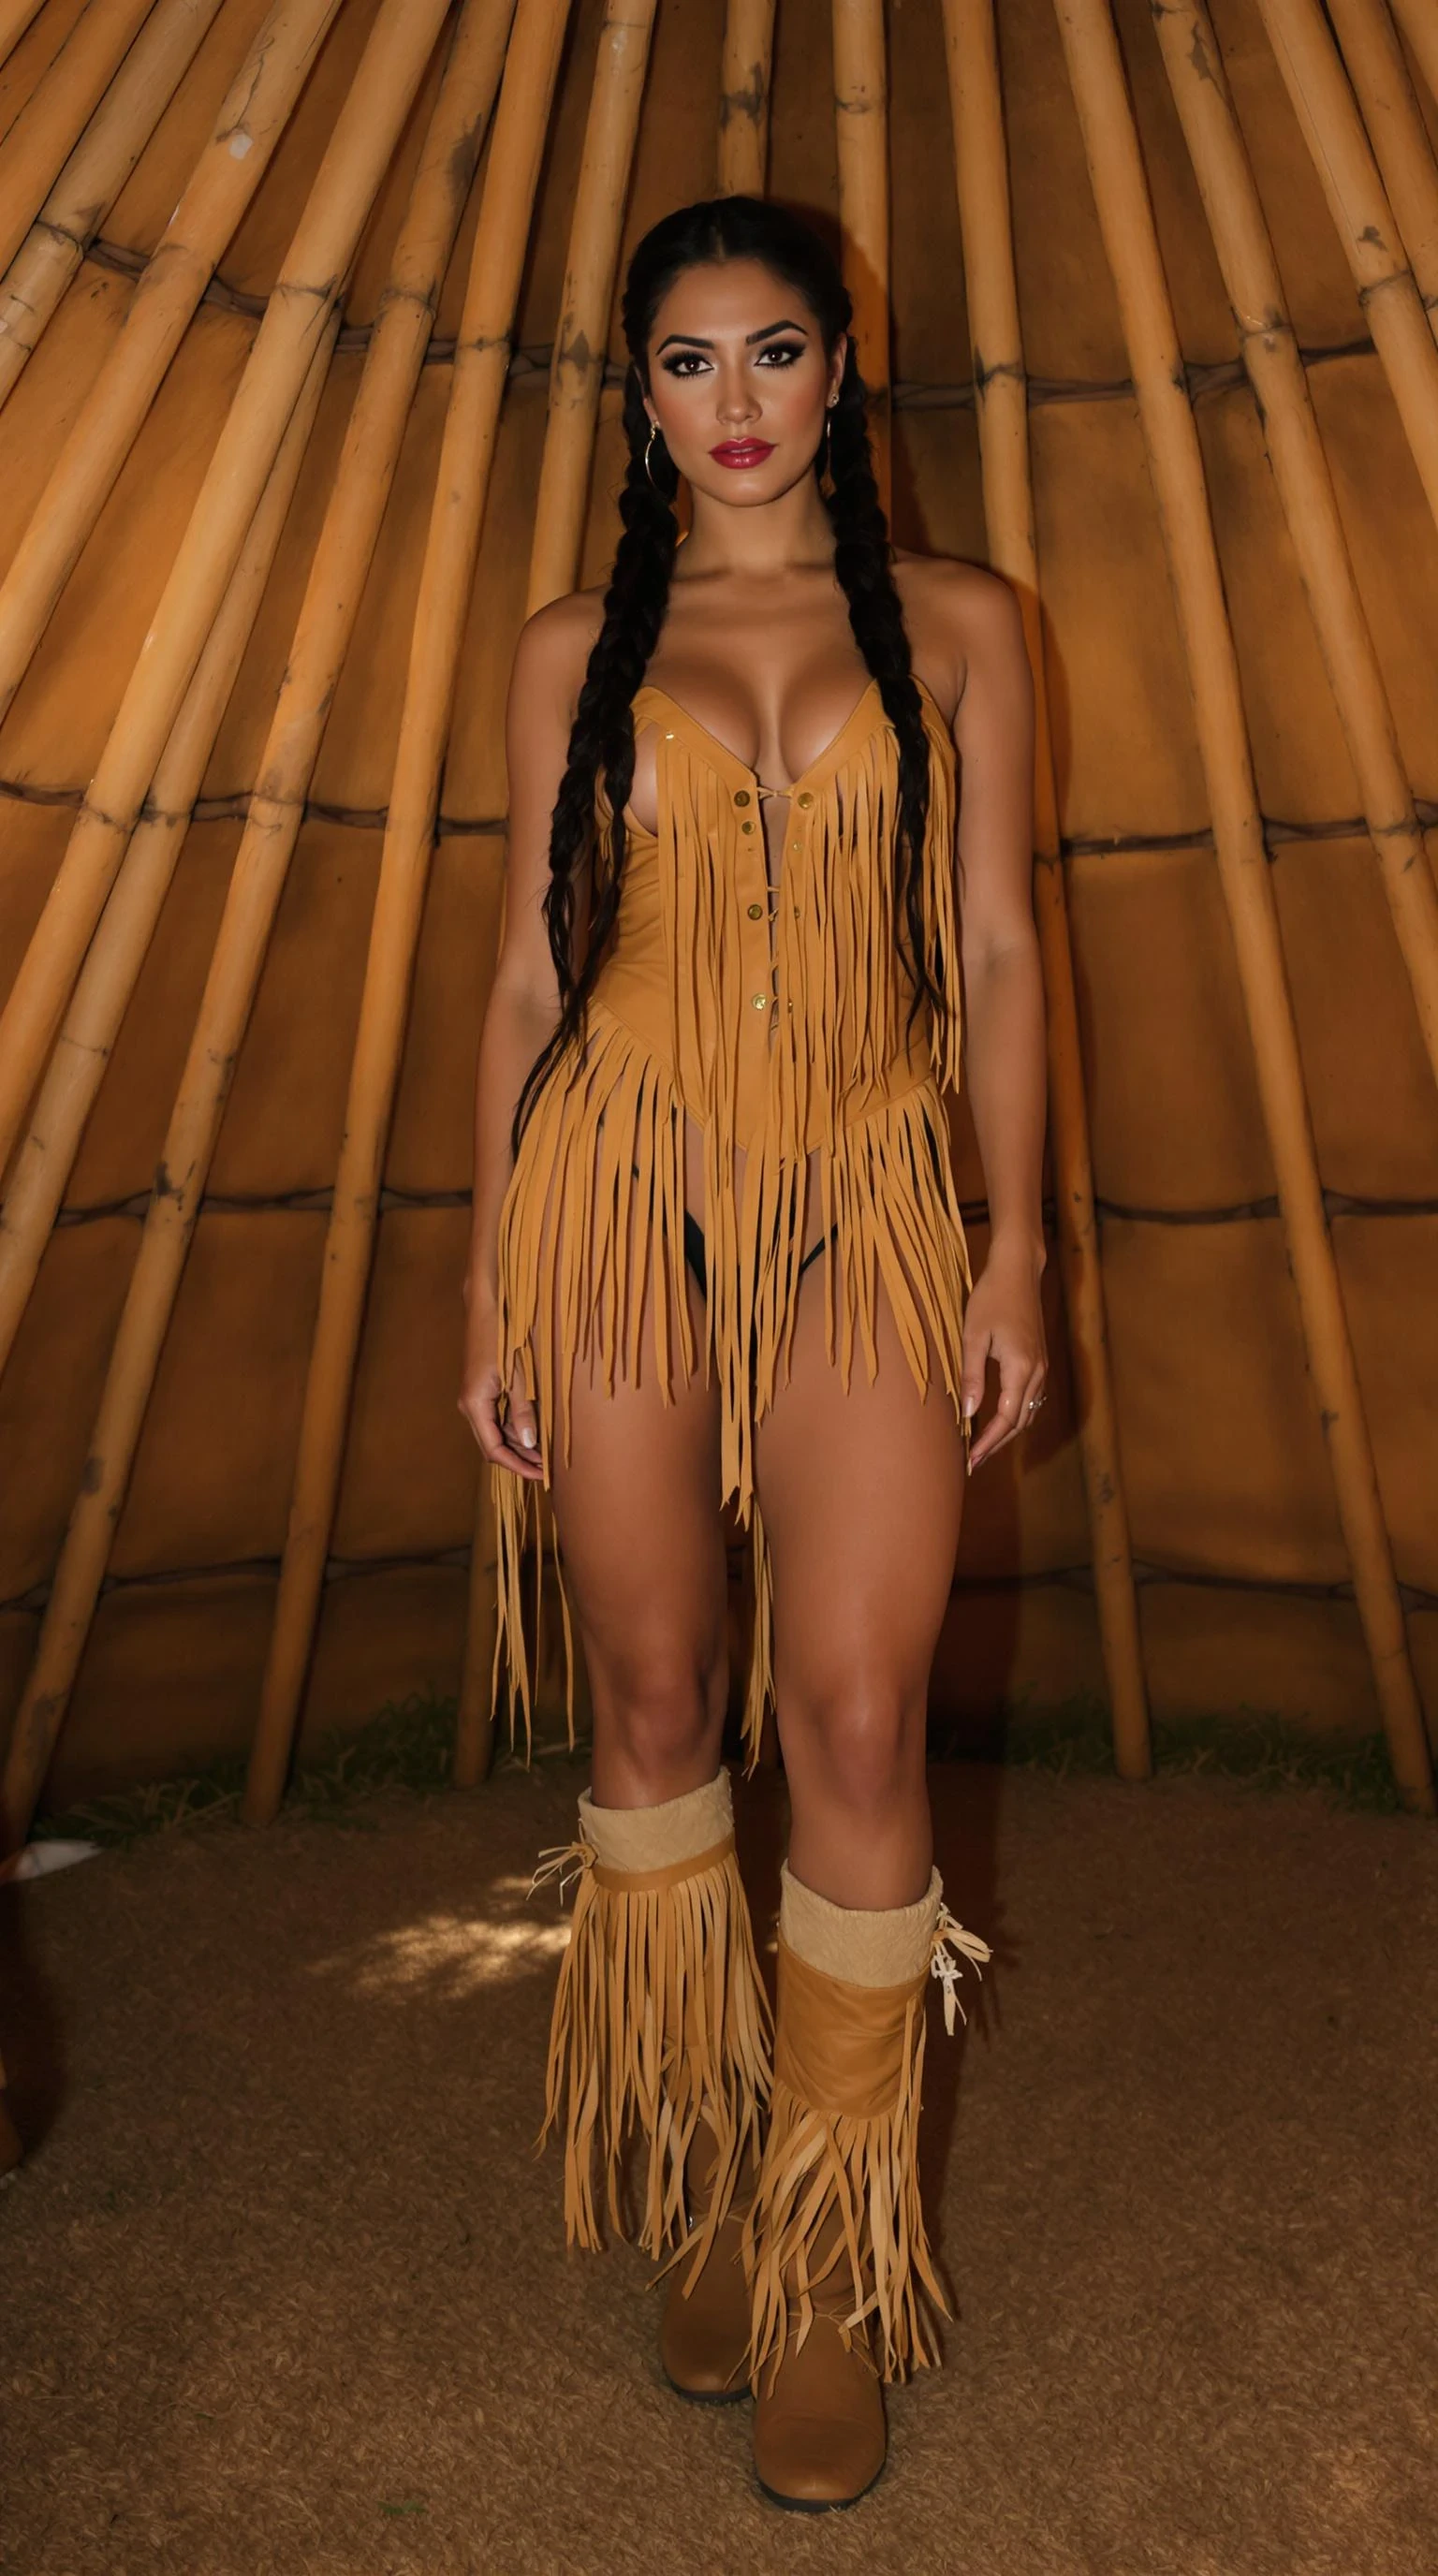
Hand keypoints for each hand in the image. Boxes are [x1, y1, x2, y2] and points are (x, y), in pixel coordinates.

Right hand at [459, 1289, 543, 1481]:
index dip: (517, 1467)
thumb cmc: (503, 1336)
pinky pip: (496, 1418)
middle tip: (548, 1468)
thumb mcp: (518, 1375)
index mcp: (474, 1404)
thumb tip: (529, 1443)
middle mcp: (469, 1405)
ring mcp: (473, 1398)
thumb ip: (522, 1411)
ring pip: (495, 1433)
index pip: (494, 1450)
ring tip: (545, 1454)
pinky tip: (534, 1432)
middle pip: (493, 1445)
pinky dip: (514, 1429)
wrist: (487, 1306)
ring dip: (518, 1445)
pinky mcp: (480, 1390)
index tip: (540, 1476)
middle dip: (520, 1459)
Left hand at [959, 1235, 1047, 1472]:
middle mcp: (1037, 1372)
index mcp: (1021, 1368)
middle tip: (973, 1462)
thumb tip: (970, 1413)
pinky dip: (1015, 1416)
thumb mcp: (973, 1336)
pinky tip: (997, 1419)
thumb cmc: (991, 1298)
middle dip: (997, 1444)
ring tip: (982, 1446)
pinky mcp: (1039, 1360)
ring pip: (1027, 1412)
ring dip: (1007, 1432)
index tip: (971, 1459)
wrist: (1018, 1271)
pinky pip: (1030, 1399)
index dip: (989, 1442)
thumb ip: (972, 1375)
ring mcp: (1042, 1367)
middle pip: (1020, 1422)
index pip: (1007, 1418)